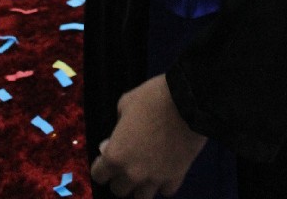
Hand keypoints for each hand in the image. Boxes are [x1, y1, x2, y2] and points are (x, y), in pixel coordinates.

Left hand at [90, 74, 206, 198]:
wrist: (188, 101)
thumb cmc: (152, 98)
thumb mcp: (126, 103)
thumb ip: (117, 126)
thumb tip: (113, 140)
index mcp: (116, 155)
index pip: (99, 175)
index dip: (101, 165)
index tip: (106, 157)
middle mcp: (133, 173)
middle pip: (119, 190)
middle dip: (119, 178)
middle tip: (126, 162)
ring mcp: (155, 178)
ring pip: (142, 197)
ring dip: (141, 186)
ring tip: (145, 170)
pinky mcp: (176, 177)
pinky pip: (165, 191)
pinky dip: (163, 183)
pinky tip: (164, 170)